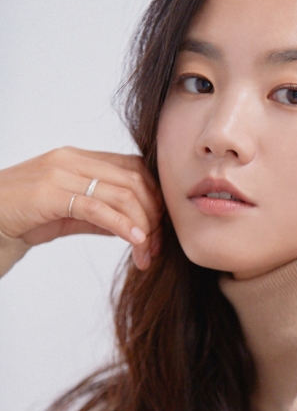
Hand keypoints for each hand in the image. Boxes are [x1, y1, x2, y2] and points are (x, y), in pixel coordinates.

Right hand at [0, 147, 161, 269]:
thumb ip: (100, 215)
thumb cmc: (22, 217)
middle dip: (154, 216)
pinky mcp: (49, 194)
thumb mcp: (68, 214)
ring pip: (122, 193)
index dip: (156, 198)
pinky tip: (136, 242)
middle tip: (158, 247)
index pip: (134, 168)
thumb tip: (133, 226)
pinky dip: (123, 225)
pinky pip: (98, 207)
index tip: (160, 230)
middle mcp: (72, 159)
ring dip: (142, 227)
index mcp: (78, 158)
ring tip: (146, 252)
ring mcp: (60, 173)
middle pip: (135, 180)